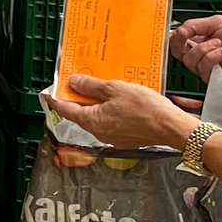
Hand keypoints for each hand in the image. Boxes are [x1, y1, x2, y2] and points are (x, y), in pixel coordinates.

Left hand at [45, 74, 199, 150]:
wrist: (172, 127)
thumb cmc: (146, 109)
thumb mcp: (115, 89)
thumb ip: (91, 86)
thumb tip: (73, 82)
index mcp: (92, 121)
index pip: (65, 110)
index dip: (56, 99)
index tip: (49, 93)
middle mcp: (99, 132)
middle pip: (80, 114)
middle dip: (78, 99)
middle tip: (78, 84)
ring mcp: (112, 138)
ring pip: (97, 119)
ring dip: (96, 105)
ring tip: (101, 89)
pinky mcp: (125, 139)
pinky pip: (111, 123)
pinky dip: (110, 112)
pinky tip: (118, 102)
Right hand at [172, 15, 221, 94]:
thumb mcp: (217, 23)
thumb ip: (193, 24)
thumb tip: (177, 30)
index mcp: (202, 39)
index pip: (178, 39)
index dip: (176, 36)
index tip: (181, 32)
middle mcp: (201, 53)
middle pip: (177, 51)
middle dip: (182, 42)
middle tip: (190, 37)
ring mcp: (205, 66)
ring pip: (189, 59)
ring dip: (205, 49)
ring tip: (221, 46)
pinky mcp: (209, 78)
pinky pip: (201, 67)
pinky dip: (212, 58)